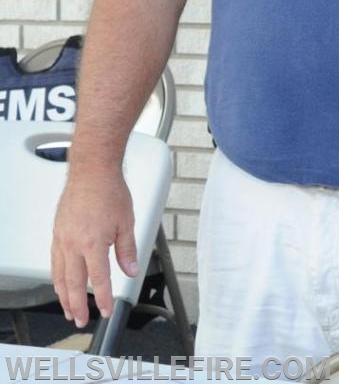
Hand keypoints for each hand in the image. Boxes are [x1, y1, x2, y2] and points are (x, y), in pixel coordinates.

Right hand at [51, 167, 137, 327]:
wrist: (91, 172)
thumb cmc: (109, 191)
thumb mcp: (126, 222)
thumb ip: (127, 249)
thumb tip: (131, 270)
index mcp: (93, 243)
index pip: (98, 280)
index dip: (102, 299)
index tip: (106, 311)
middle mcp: (73, 244)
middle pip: (74, 284)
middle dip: (78, 305)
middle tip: (81, 320)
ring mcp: (62, 239)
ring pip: (60, 276)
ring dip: (63, 296)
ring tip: (69, 310)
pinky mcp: (57, 234)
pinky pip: (54, 262)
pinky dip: (57, 278)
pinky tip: (60, 284)